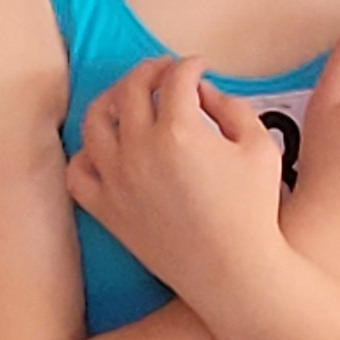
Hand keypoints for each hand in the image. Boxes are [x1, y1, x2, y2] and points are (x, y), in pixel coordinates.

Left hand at [65, 53, 287, 307]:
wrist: (234, 274)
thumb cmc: (255, 211)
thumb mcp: (260, 147)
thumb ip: (232, 106)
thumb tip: (203, 91)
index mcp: (179, 131)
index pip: (175, 79)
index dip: (190, 66)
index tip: (198, 68)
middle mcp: (139, 150)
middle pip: (131, 88)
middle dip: (150, 70)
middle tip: (164, 71)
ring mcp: (117, 181)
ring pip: (96, 121)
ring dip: (112, 99)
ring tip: (130, 98)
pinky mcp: (107, 210)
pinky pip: (78, 172)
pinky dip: (87, 153)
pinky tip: (106, 148)